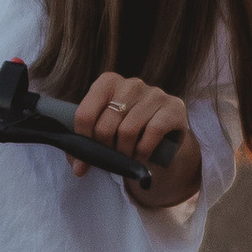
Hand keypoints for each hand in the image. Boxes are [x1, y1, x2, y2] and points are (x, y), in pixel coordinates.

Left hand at [68, 70, 201, 210]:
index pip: (84, 114)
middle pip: (105, 125)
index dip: (82, 140)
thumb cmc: (129, 130)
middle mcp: (131, 83)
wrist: (166, 135)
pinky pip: (152, 132)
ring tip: (127, 158)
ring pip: (128, 131)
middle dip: (106, 149)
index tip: (85, 156)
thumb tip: (78, 169)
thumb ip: (88, 145)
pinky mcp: (173, 107)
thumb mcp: (106, 132)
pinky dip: (143, 151)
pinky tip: (141, 157)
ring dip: (125, 153)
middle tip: (112, 158)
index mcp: (108, 82)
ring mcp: (154, 93)